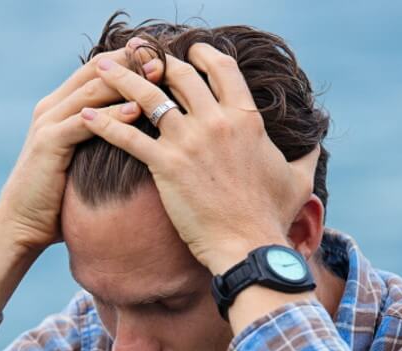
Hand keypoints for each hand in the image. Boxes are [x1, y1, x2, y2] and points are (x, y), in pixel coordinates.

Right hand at [0, 43, 163, 253]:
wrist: (21, 224)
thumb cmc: (56, 201)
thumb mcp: (82, 163)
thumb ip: (101, 143)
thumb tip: (139, 140)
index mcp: (60, 107)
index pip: (98, 70)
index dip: (128, 60)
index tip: (160, 56)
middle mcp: (52, 107)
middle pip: (96, 70)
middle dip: (131, 62)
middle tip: (163, 57)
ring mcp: (48, 122)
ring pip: (92, 90)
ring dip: (126, 82)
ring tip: (158, 76)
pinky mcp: (48, 143)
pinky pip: (84, 122)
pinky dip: (112, 115)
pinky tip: (136, 110)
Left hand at [79, 42, 319, 272]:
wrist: (249, 247)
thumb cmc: (272, 218)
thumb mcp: (298, 180)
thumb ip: (306, 155)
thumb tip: (317, 141)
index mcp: (246, 118)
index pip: (221, 69)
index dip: (201, 55)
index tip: (187, 52)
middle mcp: (217, 121)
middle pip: (180, 75)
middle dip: (155, 60)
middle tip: (136, 54)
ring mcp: (190, 141)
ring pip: (148, 96)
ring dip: (120, 77)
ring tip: (99, 67)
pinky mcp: (166, 165)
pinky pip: (127, 136)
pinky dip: (102, 123)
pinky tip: (84, 116)